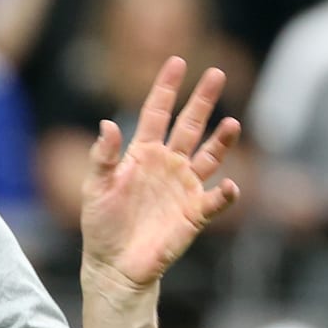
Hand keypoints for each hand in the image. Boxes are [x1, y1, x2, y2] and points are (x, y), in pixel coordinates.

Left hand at [80, 56, 239, 288]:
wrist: (114, 265)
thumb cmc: (101, 225)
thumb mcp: (94, 188)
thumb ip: (102, 157)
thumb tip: (107, 124)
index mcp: (142, 153)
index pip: (157, 113)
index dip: (166, 88)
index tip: (177, 61)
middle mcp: (167, 164)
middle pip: (189, 126)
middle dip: (202, 100)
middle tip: (216, 73)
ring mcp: (183, 187)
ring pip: (209, 156)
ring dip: (222, 140)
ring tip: (232, 122)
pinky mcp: (194, 213)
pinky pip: (215, 200)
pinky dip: (225, 194)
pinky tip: (229, 186)